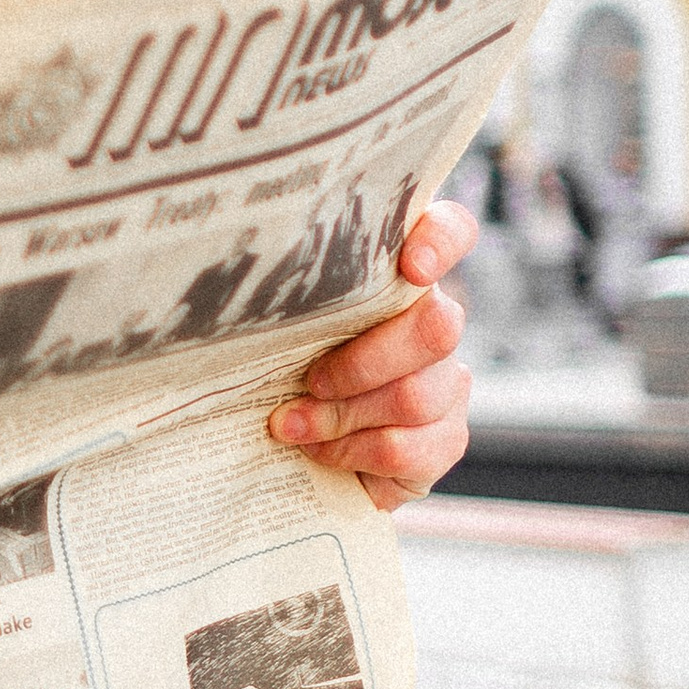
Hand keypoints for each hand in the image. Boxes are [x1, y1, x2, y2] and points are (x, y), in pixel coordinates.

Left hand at [265, 198, 474, 513]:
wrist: (299, 455)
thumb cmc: (282, 371)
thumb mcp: (281, 330)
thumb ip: (287, 305)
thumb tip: (237, 295)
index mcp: (397, 278)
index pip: (451, 232)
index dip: (442, 242)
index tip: (413, 267)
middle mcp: (434, 323)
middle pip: (438, 328)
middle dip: (363, 362)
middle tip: (311, 380)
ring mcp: (447, 382)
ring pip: (415, 396)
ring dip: (341, 416)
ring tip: (291, 424)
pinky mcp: (445, 438)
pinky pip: (409, 448)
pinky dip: (352, 451)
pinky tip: (319, 449)